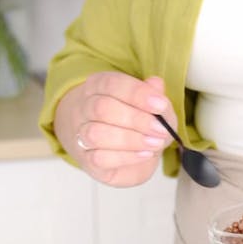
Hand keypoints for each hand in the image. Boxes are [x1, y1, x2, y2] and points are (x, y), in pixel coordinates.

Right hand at [55, 72, 177, 186]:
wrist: (125, 156)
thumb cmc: (138, 124)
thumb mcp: (153, 108)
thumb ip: (155, 97)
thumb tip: (156, 84)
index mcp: (99, 86)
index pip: (111, 84)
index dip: (137, 93)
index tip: (160, 105)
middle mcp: (86, 107)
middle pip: (101, 108)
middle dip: (135, 119)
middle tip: (160, 129)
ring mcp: (82, 134)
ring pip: (96, 134)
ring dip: (130, 140)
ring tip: (154, 143)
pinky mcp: (87, 159)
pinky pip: (98, 158)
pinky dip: (125, 157)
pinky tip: (144, 154)